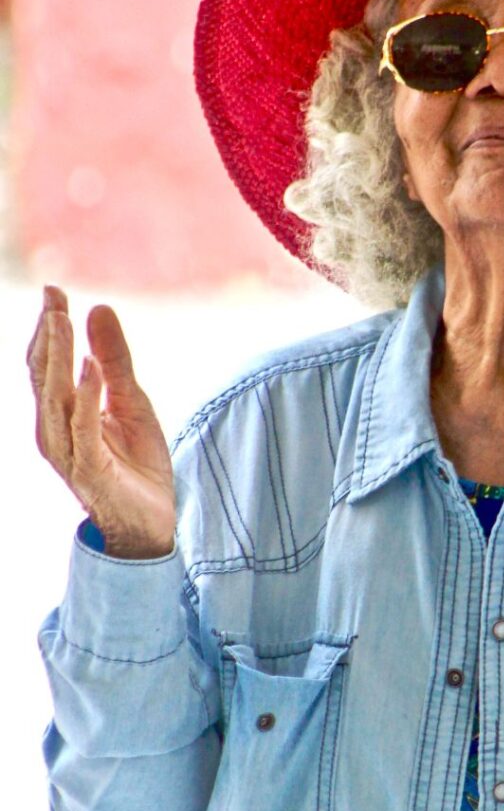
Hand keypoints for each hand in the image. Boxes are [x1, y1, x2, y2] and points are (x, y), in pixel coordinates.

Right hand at [27, 286, 175, 558]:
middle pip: (43, 376)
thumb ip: (115, 359)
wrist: (152, 520)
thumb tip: (98, 309)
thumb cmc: (135, 462)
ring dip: (57, 358)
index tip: (54, 290)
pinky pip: (84, 428)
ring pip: (55, 398)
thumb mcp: (131, 400)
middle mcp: (55, 431)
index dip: (48, 327)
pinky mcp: (90, 469)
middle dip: (46, 335)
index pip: (46, 363)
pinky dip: (87, 397)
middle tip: (53, 297)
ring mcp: (69, 451)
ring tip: (62, 321)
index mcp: (60, 413)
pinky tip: (92, 369)